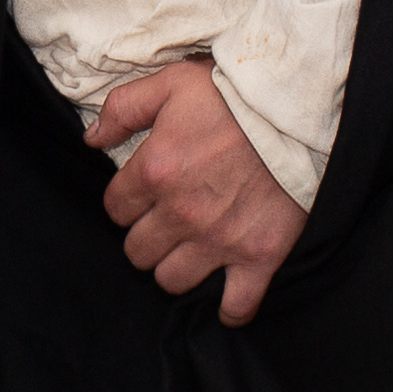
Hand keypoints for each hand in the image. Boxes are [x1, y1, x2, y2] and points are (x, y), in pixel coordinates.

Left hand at [92, 62, 307, 325]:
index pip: (115, 210)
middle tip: (165, 222)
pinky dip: (229, 308)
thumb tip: (90, 140)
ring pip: (172, 280)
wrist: (301, 111)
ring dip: (176, 268)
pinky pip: (235, 304)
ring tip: (191, 250)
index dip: (126, 202)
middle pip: (138, 252)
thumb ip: (123, 109)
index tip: (143, 194)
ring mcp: (220, 239)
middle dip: (146, 237)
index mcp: (155, 171)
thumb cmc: (236, 94)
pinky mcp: (259, 255)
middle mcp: (181, 213)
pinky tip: (226, 298)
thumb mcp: (172, 83)